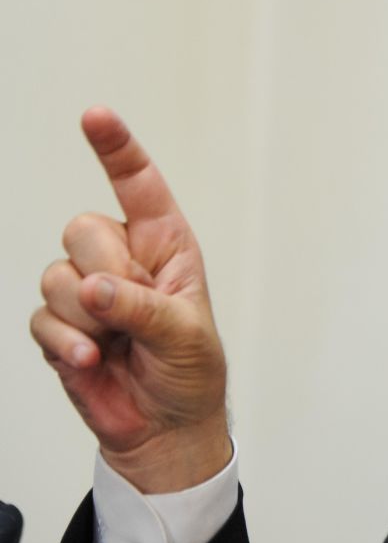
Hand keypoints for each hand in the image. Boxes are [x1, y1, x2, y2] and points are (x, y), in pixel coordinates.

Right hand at [30, 108, 230, 491]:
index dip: (116, 149)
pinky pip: (41, 317)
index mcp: (165, 246)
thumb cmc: (191, 372)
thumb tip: (93, 289)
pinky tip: (93, 361)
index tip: (95, 115)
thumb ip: (142, 306)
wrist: (165, 426)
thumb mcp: (186, 335)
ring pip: (55, 274)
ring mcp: (87, 291)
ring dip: (87, 317)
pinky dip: (66, 343)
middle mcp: (122, 260)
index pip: (138, 186)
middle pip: (82, 229)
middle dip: (108, 273)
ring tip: (119, 343)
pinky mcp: (60, 326)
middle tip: (135, 312)